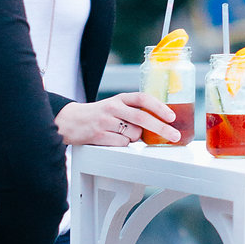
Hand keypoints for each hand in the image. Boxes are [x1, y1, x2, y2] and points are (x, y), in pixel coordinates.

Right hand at [54, 91, 179, 146]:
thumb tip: (159, 124)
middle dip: (162, 128)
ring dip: (135, 138)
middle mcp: (113, 107)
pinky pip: (122, 144)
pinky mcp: (99, 136)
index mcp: (119, 98)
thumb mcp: (116, 106)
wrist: (70, 121)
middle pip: (142, 118)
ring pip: (133, 134)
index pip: (143, 98)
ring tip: (123, 134)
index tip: (172, 116)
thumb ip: (134, 111)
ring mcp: (105, 121)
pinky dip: (123, 145)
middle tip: (174, 136)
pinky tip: (113, 140)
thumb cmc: (98, 115)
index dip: (159, 107)